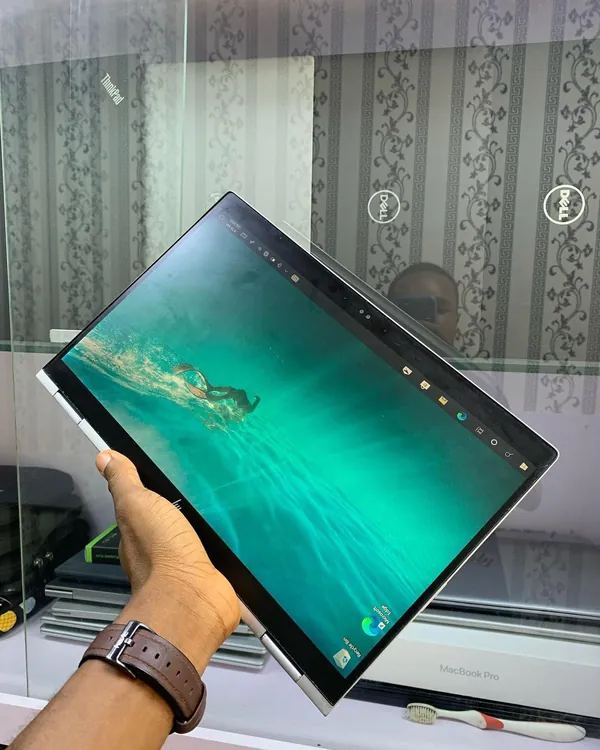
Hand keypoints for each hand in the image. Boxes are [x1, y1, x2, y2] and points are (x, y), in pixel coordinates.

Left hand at [96, 450, 239, 670]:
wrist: (194, 596)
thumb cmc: (160, 551)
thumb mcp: (136, 504)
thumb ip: (123, 482)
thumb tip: (103, 456)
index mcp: (138, 539)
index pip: (142, 513)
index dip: (151, 497)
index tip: (168, 478)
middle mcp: (160, 556)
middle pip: (170, 528)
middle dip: (183, 512)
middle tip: (203, 488)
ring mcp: (187, 569)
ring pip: (195, 542)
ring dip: (207, 529)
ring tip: (225, 506)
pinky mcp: (213, 577)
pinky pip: (218, 556)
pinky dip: (226, 546)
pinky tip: (239, 532)